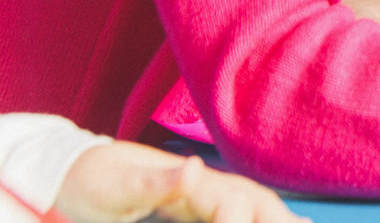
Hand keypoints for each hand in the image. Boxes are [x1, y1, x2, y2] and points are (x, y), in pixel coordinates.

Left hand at [56, 142, 303, 222]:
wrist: (79, 173)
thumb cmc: (96, 181)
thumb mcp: (118, 186)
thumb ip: (157, 181)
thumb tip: (194, 168)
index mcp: (193, 182)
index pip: (234, 205)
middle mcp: (209, 186)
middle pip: (259, 204)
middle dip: (279, 219)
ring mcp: (208, 195)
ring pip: (258, 207)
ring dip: (282, 218)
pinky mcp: (200, 206)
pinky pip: (243, 212)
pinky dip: (270, 217)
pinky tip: (295, 221)